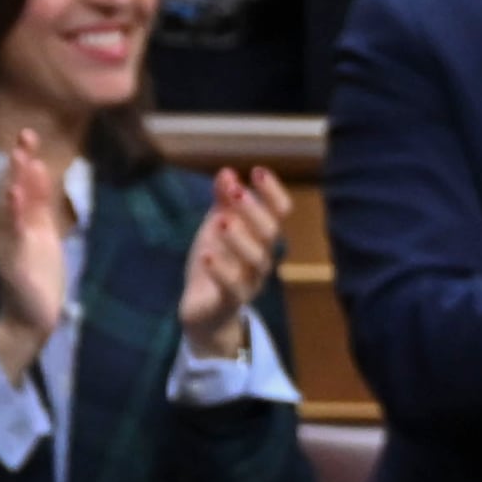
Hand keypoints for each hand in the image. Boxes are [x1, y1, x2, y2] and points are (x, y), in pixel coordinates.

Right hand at [0, 121, 73, 376]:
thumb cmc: (36, 271)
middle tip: (25, 138)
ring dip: (15, 184)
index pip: (16, 183)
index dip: (22, 159)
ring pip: (9, 210)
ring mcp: (5, 245)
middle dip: (17, 165)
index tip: (29, 135)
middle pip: (9, 191)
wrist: (32, 316)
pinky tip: (15, 198)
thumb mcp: (40, 229)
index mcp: (10, 219)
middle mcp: (2, 228)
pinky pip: (13, 236)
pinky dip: (14, 216)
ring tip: (22, 161)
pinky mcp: (12, 263)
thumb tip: (38, 166)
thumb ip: (38, 201)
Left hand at [179, 165, 289, 362]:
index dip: (272, 192)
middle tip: (235, 193)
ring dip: (239, 239)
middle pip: (269, 234)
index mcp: (261, 237)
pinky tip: (207, 256)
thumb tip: (226, 172)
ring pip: (256, 261)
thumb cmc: (215, 263)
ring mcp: (249, 283)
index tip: (257, 171)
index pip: (279, 212)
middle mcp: (261, 259)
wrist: (202, 310)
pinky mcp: (229, 303)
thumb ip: (222, 200)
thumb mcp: (216, 226)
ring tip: (221, 222)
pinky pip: (232, 289)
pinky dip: (221, 271)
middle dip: (254, 211)